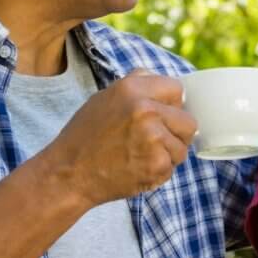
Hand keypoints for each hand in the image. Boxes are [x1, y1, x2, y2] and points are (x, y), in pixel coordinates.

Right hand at [40, 69, 197, 206]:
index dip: (172, 104)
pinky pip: (172, 167)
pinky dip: (158, 171)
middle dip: (175, 132)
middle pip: (188, 121)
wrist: (68, 173)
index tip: (162, 115)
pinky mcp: (157, 164)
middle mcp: (145, 110)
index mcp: (132, 89)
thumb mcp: (105, 98)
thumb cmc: (85, 136)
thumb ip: (137, 86)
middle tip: (154, 140)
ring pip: (183, 146)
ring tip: (141, 155)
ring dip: (167, 154)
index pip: (177, 90)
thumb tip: (169, 85)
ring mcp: (153, 138)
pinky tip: (137, 168)